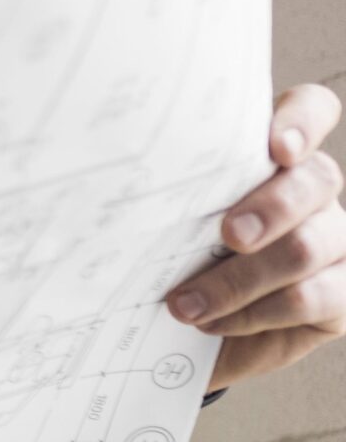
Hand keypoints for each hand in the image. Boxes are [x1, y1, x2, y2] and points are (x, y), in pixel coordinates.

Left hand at [168, 84, 345, 386]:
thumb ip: (169, 188)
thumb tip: (118, 172)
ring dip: (240, 278)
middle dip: (270, 207)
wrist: (176, 332)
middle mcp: (313, 191)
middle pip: (318, 178)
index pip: (313, 109)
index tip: (277, 149)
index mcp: (274, 156)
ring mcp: (335, 241)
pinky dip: (256, 312)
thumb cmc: (166, 257)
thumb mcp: (162, 217)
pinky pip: (315, 297)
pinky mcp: (341, 295)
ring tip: (184, 303)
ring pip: (309, 244)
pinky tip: (212, 322)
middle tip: (228, 234)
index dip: (304, 121)